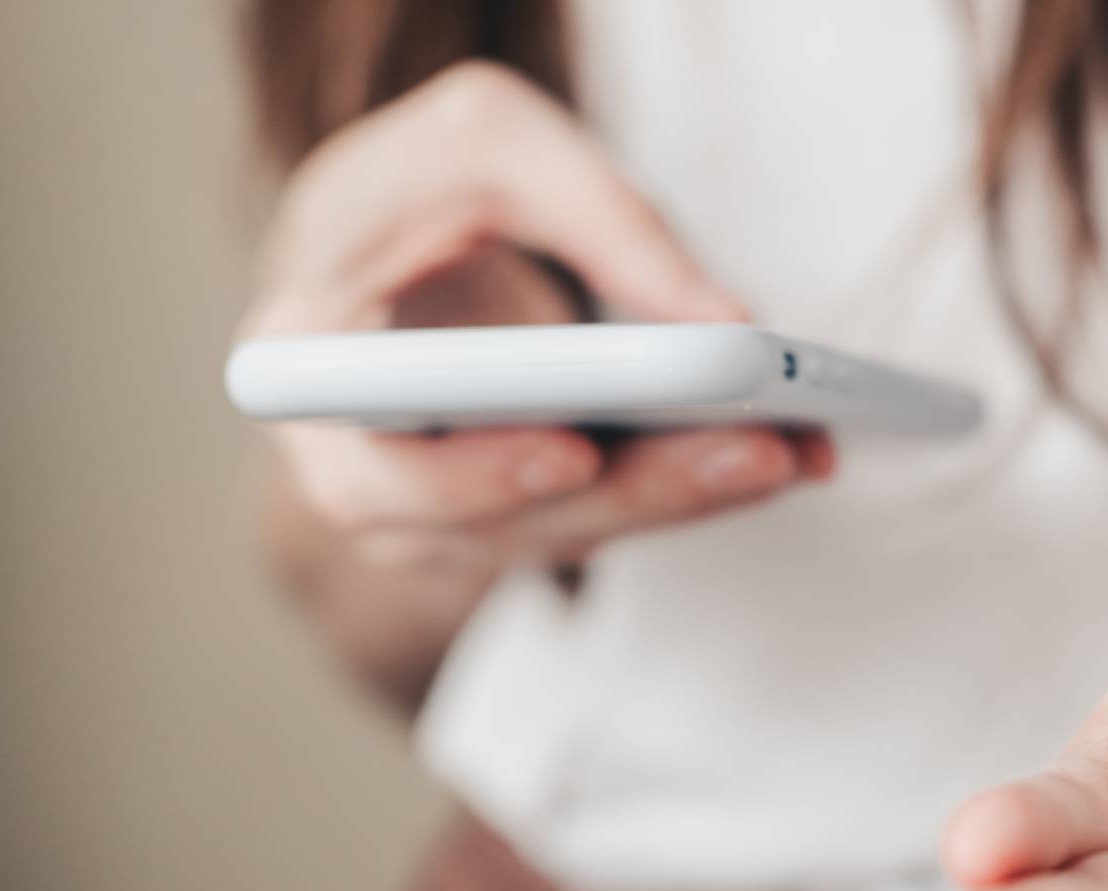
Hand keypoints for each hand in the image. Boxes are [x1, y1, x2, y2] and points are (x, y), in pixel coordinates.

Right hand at [239, 61, 829, 573]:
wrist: (406, 244)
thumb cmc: (423, 185)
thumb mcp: (489, 140)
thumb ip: (597, 214)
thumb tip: (725, 324)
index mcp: (306, 362)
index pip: (368, 458)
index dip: (470, 474)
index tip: (574, 448)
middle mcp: (358, 464)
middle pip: (500, 521)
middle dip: (638, 488)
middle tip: (758, 452)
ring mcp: (437, 511)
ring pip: (567, 532)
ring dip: (690, 495)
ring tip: (800, 446)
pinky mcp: (513, 518)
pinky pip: (603, 516)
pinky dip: (692, 484)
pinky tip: (788, 449)